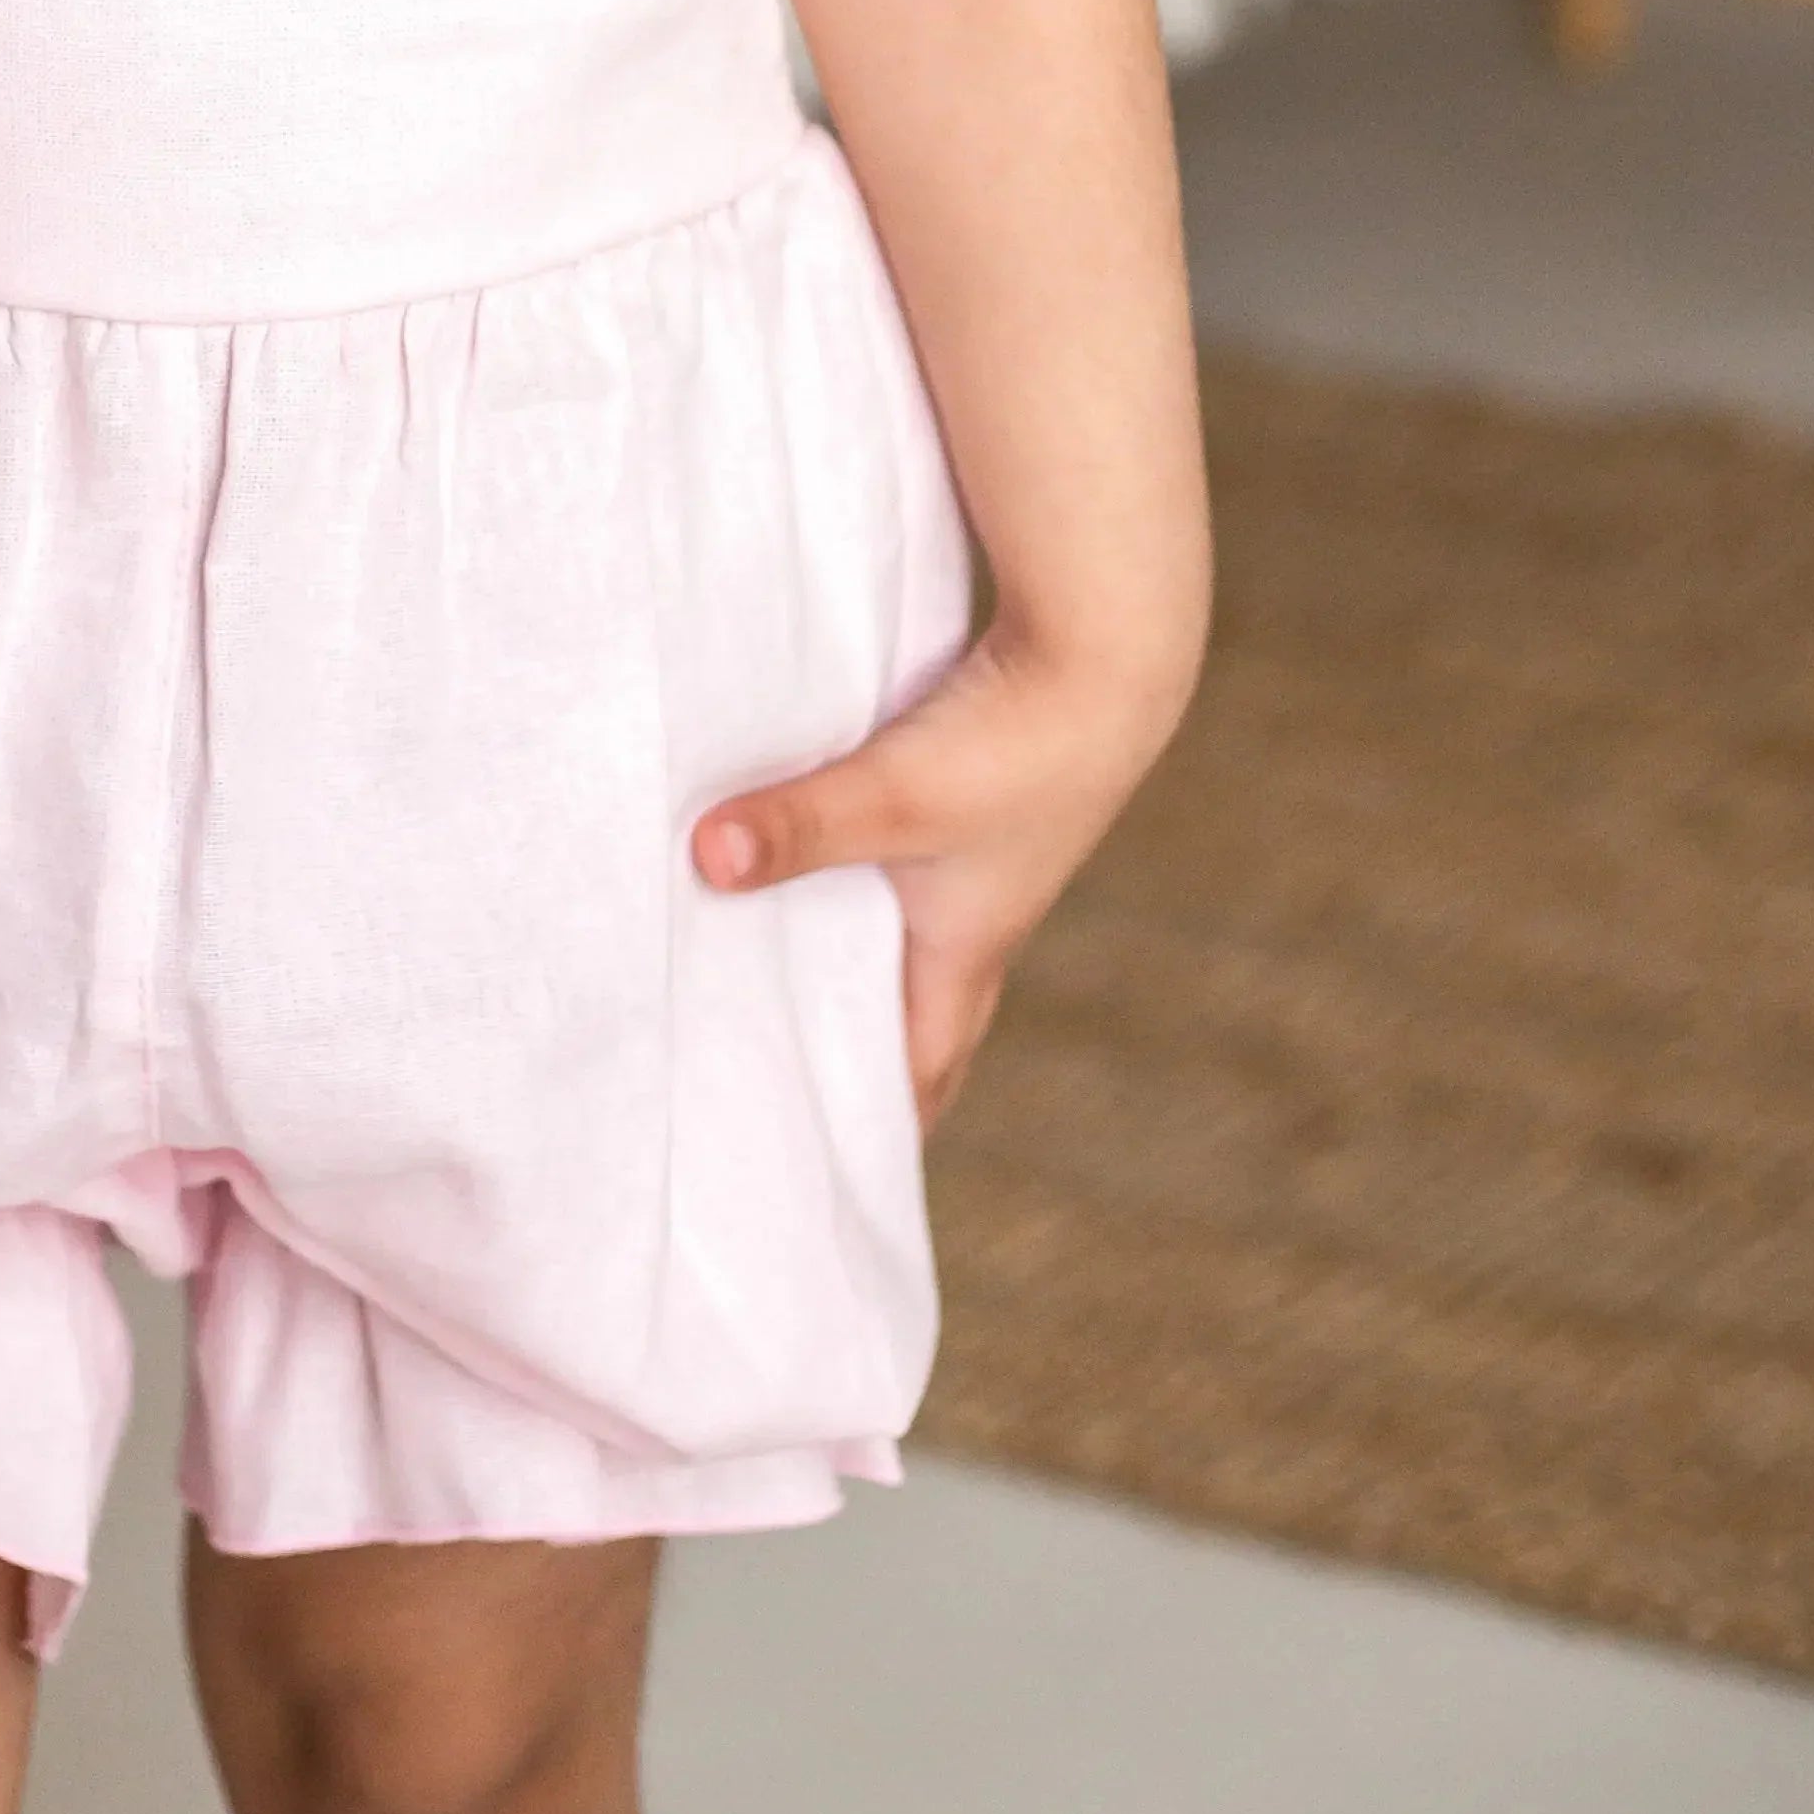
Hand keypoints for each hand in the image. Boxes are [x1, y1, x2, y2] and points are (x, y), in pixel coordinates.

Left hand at [688, 620, 1195, 1128]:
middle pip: (915, 1005)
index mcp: (968, 948)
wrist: (1109, 649)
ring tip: (765, 969)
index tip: (831, 1165)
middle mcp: (978, 912)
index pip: (924, 1064)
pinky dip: (854, 870)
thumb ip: (801, 827)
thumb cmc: (1017, 745)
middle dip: (857, 1049)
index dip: (885, 1118)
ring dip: (848, 952)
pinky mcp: (969, 784)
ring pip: (903, 926)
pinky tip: (799, 845)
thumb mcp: (894, 796)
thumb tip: (705, 862)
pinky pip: (900, 854)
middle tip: (777, 1080)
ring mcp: (978, 849)